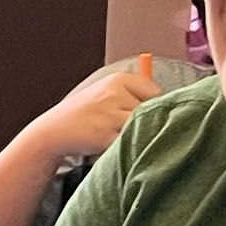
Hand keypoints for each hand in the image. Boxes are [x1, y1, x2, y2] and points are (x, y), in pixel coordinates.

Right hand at [35, 57, 156, 160]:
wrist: (55, 130)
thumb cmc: (87, 112)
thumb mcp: (107, 92)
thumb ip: (134, 93)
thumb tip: (169, 102)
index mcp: (118, 80)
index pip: (154, 92)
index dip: (153, 106)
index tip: (144, 114)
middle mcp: (114, 94)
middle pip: (150, 111)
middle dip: (144, 121)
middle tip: (128, 128)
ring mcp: (110, 116)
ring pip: (141, 127)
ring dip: (135, 134)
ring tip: (118, 135)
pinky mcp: (106, 136)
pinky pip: (129, 142)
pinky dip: (126, 146)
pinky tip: (113, 144)